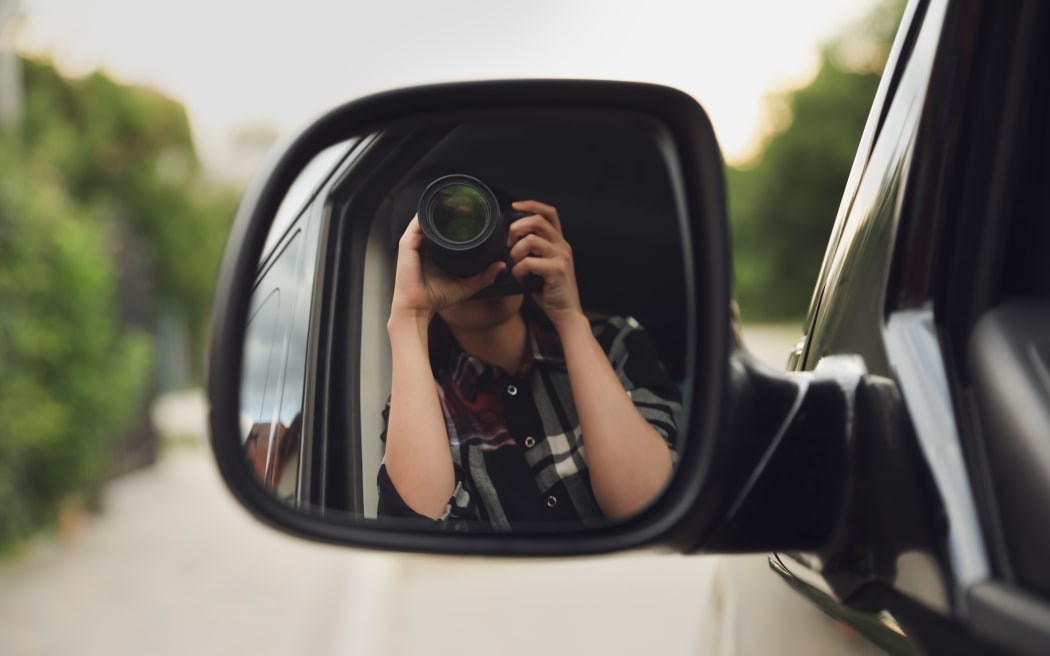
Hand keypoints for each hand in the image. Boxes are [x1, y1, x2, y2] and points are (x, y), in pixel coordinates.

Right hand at [390, 216, 503, 322]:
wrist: (417, 307)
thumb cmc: (436, 298)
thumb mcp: (466, 286)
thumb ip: (483, 277)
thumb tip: (500, 266)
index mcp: (435, 252)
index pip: (445, 229)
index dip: (457, 219)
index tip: (472, 213)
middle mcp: (424, 245)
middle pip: (436, 220)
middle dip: (450, 210)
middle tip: (467, 205)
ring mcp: (414, 242)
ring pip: (427, 218)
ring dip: (440, 208)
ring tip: (456, 202)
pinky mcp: (407, 243)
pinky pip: (416, 223)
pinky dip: (426, 214)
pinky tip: (438, 208)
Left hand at [507, 200, 583, 328]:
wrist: (566, 313)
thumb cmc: (551, 291)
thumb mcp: (543, 265)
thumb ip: (533, 251)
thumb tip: (510, 241)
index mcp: (559, 242)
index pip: (549, 212)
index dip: (531, 205)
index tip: (514, 207)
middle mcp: (562, 246)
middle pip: (537, 220)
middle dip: (517, 228)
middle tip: (509, 243)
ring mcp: (561, 257)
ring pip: (531, 240)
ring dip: (515, 252)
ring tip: (515, 264)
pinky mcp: (557, 271)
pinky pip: (529, 262)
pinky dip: (518, 270)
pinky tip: (520, 278)